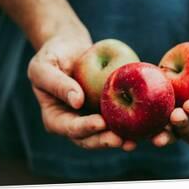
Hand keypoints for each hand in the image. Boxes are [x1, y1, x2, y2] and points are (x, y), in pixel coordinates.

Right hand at [28, 32, 132, 149]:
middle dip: (104, 140)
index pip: (69, 127)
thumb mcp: (44, 66)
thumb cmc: (51, 55)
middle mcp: (73, 123)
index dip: (84, 128)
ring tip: (134, 141)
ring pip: (105, 134)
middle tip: (120, 139)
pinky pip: (119, 120)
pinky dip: (130, 125)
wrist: (69, 47)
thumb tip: (77, 101)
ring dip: (120, 139)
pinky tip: (144, 126)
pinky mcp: (107, 111)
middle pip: (89, 139)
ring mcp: (91, 119)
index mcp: (55, 118)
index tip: (99, 123)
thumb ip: (57, 83)